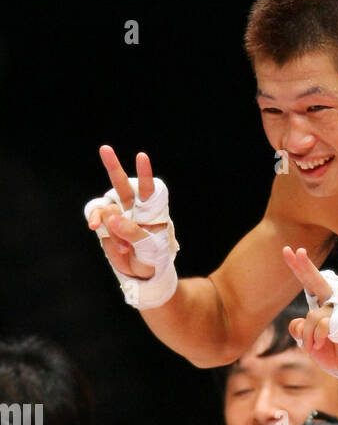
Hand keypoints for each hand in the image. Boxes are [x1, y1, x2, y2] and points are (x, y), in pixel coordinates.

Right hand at [86, 146, 161, 280]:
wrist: (143, 275)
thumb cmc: (154, 258)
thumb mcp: (149, 248)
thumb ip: (131, 231)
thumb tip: (110, 215)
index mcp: (150, 210)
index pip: (148, 189)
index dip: (144, 173)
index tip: (141, 156)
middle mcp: (132, 209)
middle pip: (121, 184)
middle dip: (113, 166)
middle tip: (105, 148)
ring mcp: (116, 217)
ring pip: (107, 208)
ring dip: (107, 221)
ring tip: (118, 242)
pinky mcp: (105, 226)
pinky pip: (97, 218)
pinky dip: (97, 222)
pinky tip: (97, 229)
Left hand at [282, 247, 337, 379]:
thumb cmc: (332, 351)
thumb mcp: (309, 341)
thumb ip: (300, 330)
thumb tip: (298, 322)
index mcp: (323, 304)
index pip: (308, 283)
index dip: (299, 268)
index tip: (288, 251)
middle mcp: (332, 302)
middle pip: (316, 281)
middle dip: (305, 266)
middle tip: (297, 251)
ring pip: (312, 316)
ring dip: (308, 336)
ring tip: (314, 346)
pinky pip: (321, 325)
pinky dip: (317, 337)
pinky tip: (323, 343)